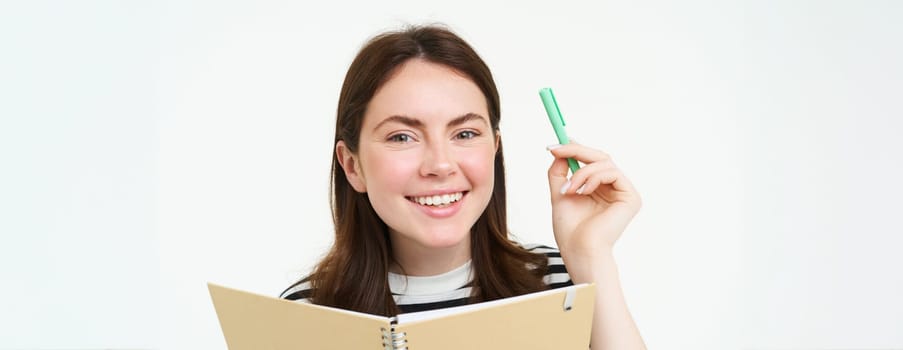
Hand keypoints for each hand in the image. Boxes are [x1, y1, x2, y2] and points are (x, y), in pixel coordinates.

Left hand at [546, 141, 641, 259]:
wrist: (580, 250)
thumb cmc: (570, 230)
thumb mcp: (560, 193)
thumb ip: (559, 171)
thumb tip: (560, 150)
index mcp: (600, 189)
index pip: (591, 161)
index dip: (575, 149)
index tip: (554, 146)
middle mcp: (614, 189)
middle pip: (600, 157)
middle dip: (575, 151)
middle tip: (556, 150)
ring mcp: (624, 193)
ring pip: (604, 162)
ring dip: (581, 172)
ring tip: (568, 189)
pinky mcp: (631, 198)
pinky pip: (613, 172)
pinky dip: (594, 177)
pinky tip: (582, 191)